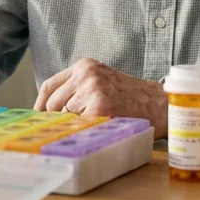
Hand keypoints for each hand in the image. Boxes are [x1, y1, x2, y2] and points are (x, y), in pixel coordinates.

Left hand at [34, 58, 168, 138]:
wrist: (160, 105)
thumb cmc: (132, 98)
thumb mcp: (102, 82)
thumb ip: (78, 90)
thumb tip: (49, 113)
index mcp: (85, 66)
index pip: (49, 86)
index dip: (40, 106)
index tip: (39, 120)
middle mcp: (87, 75)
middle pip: (53, 104)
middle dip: (58, 120)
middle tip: (67, 132)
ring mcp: (93, 90)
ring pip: (65, 117)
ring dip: (74, 127)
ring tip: (92, 128)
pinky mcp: (100, 108)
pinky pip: (79, 126)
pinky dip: (84, 133)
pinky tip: (98, 132)